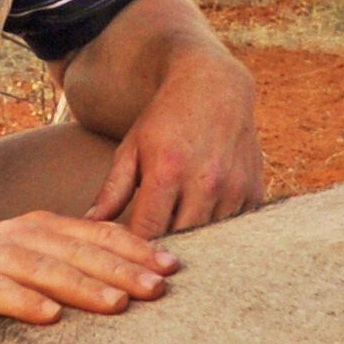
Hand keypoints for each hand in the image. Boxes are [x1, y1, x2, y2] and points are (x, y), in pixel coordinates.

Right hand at [0, 210, 179, 342]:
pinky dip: (20, 300)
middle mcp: (14, 235)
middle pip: (75, 249)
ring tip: (116, 304)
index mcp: (39, 230)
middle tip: (158, 289)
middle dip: (120, 267)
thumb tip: (134, 290)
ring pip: (39, 266)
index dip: (134, 247)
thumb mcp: (32, 279)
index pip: (95, 234)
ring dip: (80, 284)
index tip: (172, 267)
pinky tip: (49, 317)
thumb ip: (72, 276)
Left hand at [84, 40, 266, 238]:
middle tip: (149, 256)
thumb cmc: (166, 119)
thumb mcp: (132, 148)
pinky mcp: (254, 191)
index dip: (135, 248)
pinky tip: (206, 222)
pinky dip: (219, 231)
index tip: (127, 254)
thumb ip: (112, 190)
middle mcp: (205, 182)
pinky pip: (234, 227)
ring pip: (210, 240)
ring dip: (194, 243)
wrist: (215, 86)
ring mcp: (234, 187)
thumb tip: (89, 225)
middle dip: (163, 250)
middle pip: (180, 241)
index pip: (147, 232)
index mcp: (167, 171)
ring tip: (177, 243)